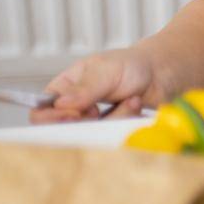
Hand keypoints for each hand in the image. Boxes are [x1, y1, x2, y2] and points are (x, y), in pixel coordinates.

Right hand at [32, 47, 160, 123]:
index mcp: (64, 89)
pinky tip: (135, 105)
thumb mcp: (105, 70)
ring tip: (130, 99)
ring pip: (93, 135)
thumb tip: (60, 104)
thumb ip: (85, 89)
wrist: (162, 73)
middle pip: (66, 130)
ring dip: (116, 117)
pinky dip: (127, 121)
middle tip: (101, 109)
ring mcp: (95, 122)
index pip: (41, 112)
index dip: (52, 118)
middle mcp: (75, 108)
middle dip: (90, 121)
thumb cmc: (130, 65)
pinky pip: (114, 137)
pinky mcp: (114, 131)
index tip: (75, 114)